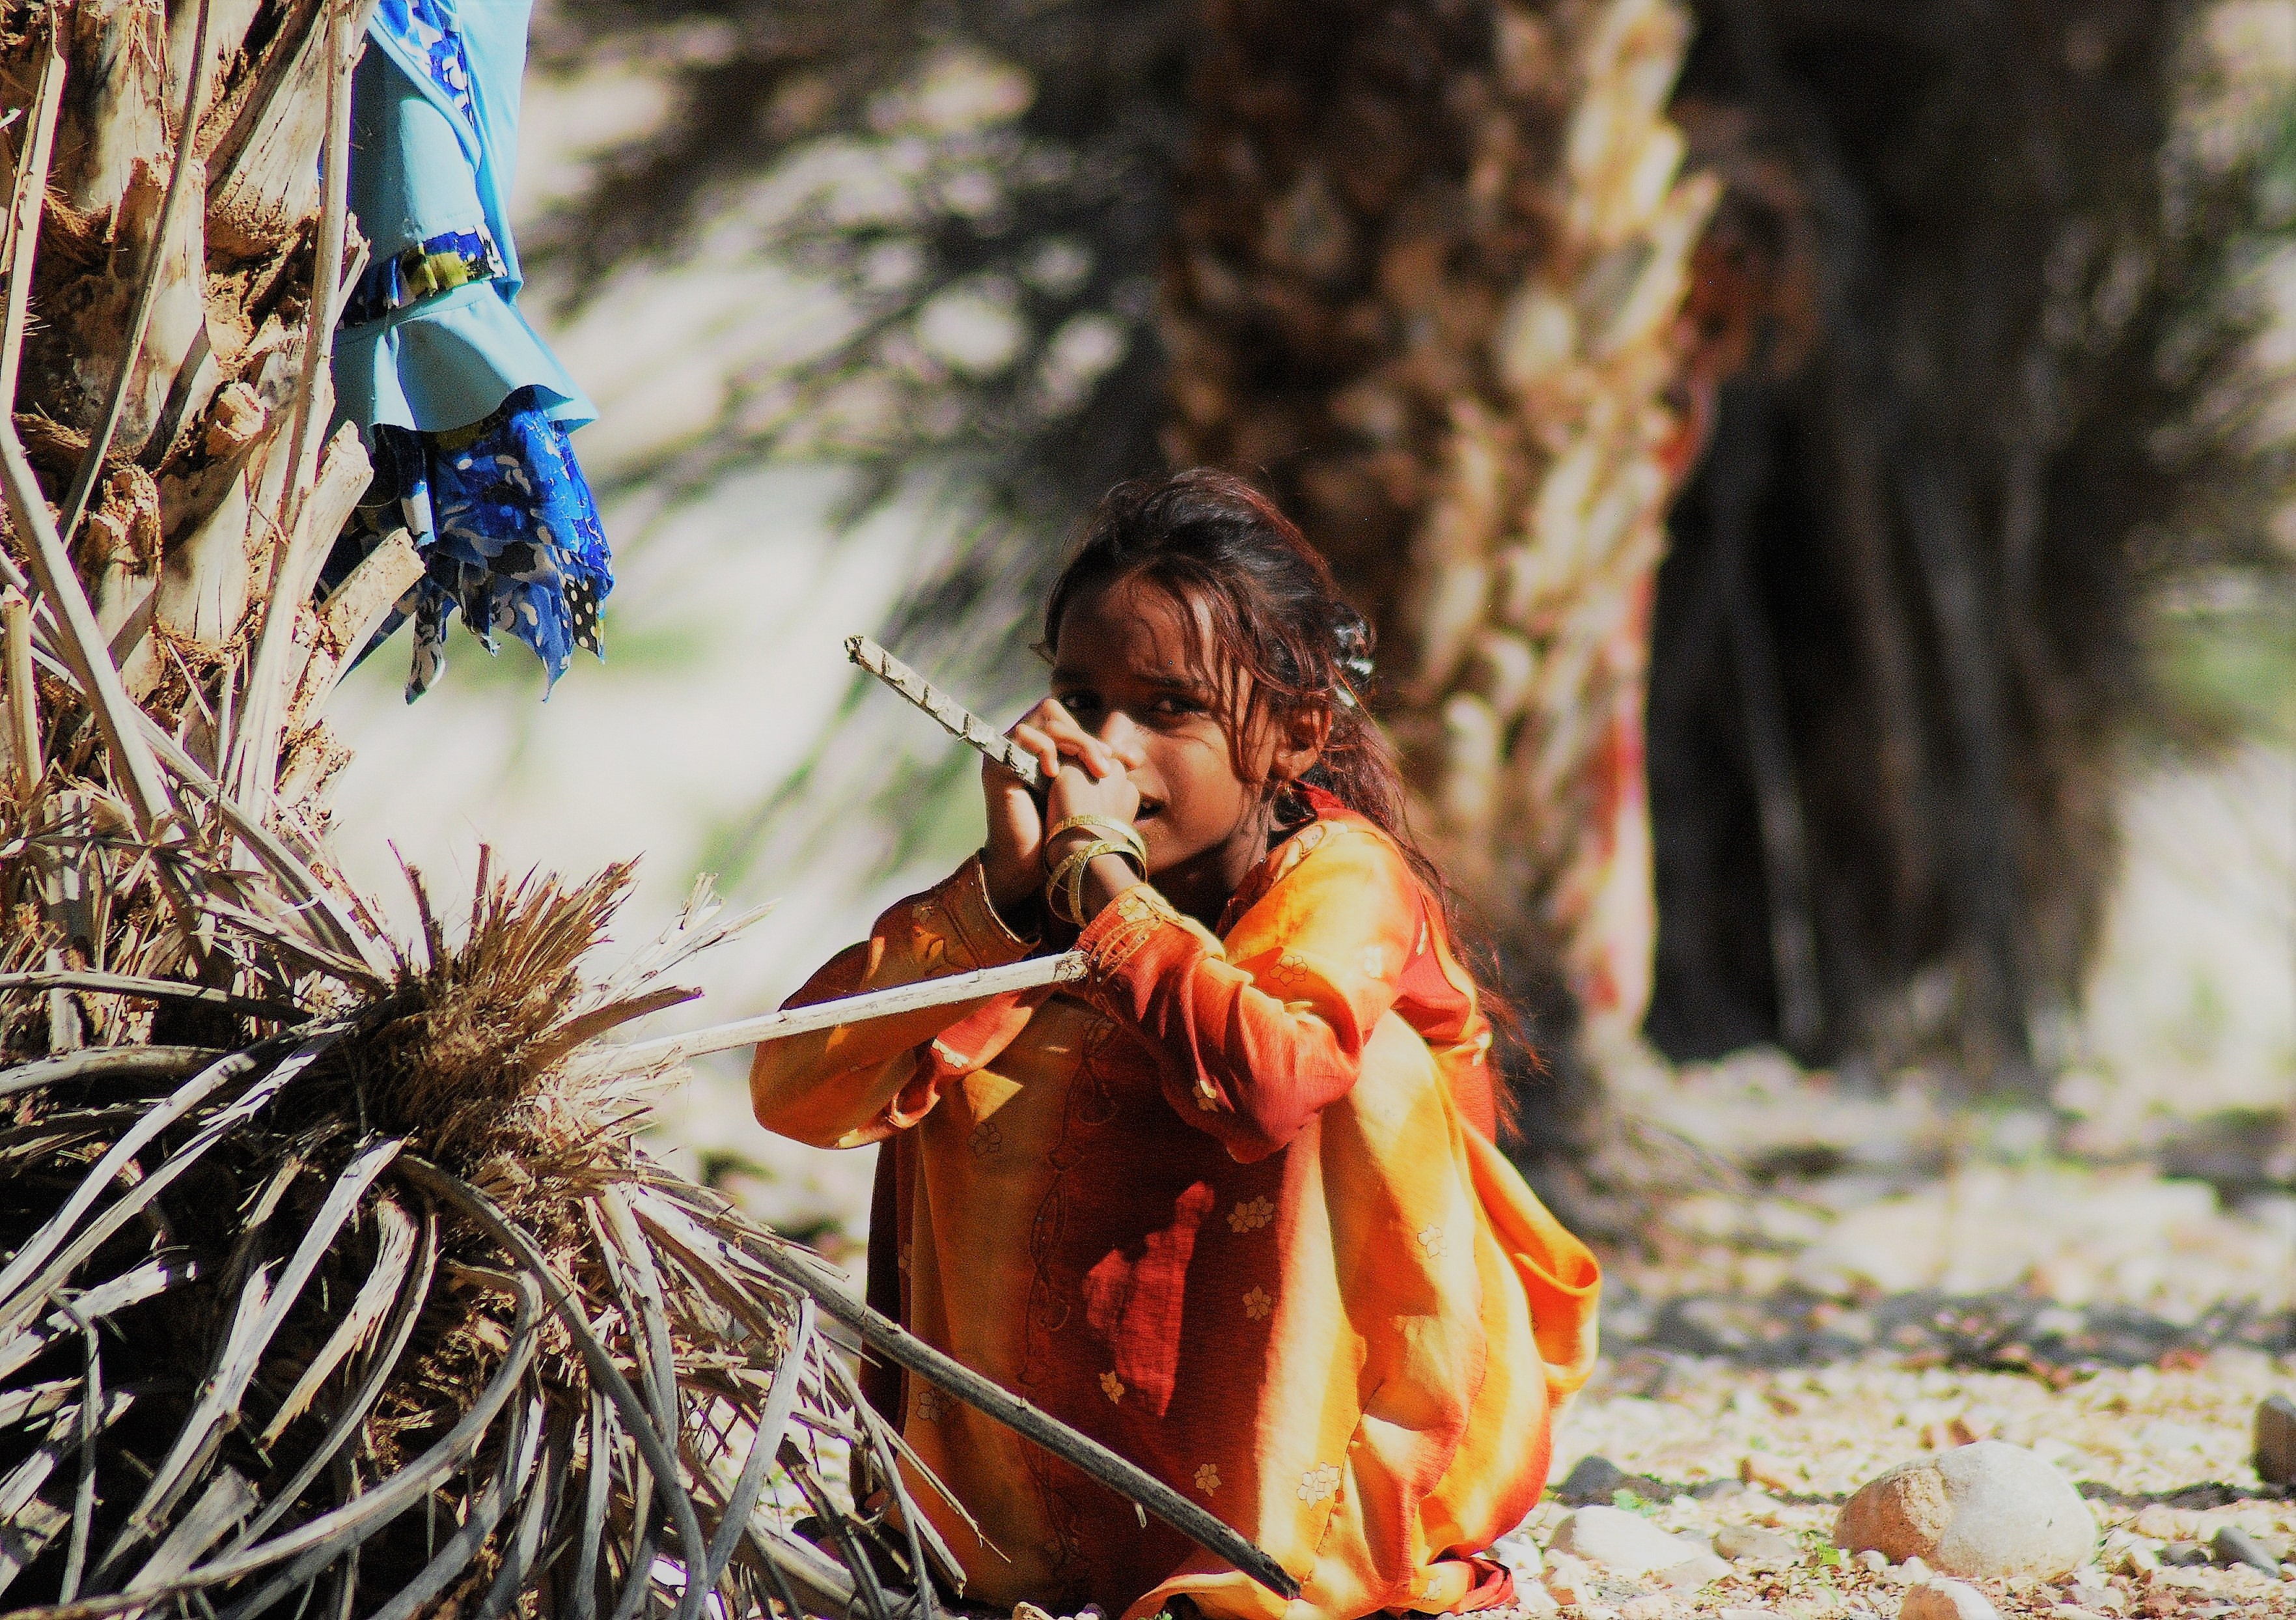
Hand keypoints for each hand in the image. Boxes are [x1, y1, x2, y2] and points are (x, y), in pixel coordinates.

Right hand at [981, 698, 1123, 916]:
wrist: (1029, 864)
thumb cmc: (1058, 833)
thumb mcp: (1084, 793)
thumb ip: (1100, 770)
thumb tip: (1135, 755)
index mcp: (1038, 748)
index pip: (1065, 720)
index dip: (1092, 736)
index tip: (1122, 761)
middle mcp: (1020, 746)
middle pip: (1055, 715)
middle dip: (1087, 740)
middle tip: (1105, 768)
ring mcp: (1006, 752)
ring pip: (1045, 724)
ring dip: (1075, 743)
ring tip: (1093, 772)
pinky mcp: (996, 764)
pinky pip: (1022, 737)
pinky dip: (1045, 751)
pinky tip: (1055, 774)